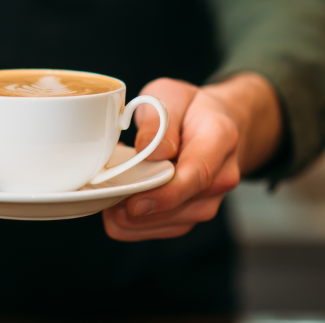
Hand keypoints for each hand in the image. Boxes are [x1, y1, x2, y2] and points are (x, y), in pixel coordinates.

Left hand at [102, 74, 280, 241]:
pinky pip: (161, 229)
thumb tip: (149, 151)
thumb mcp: (170, 95)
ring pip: (168, 224)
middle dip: (137, 207)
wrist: (215, 123)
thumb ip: (159, 120)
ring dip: (132, 217)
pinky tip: (114, 203)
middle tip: (102, 191)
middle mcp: (222, 176)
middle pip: (181, 206)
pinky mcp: (192, 214)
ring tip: (106, 191)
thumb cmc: (189, 108)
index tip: (133, 203)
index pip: (198, 174)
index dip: (165, 194)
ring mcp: (209, 200)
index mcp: (220, 138)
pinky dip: (133, 222)